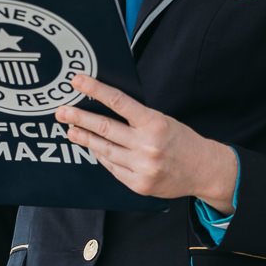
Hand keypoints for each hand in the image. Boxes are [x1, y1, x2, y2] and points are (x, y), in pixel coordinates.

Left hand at [55, 74, 237, 209]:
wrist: (204, 169)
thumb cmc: (180, 140)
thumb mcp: (162, 120)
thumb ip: (136, 117)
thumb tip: (103, 108)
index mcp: (154, 123)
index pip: (118, 101)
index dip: (95, 89)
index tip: (77, 81)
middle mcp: (147, 145)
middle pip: (104, 128)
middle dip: (79, 119)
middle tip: (61, 111)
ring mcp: (142, 167)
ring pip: (105, 150)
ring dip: (85, 139)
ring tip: (71, 131)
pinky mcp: (139, 184)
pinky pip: (112, 167)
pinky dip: (102, 156)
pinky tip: (94, 148)